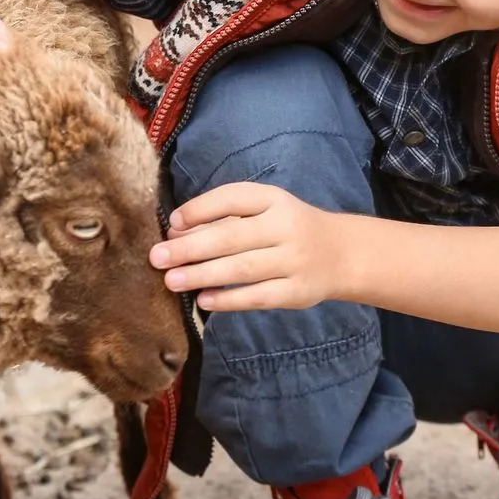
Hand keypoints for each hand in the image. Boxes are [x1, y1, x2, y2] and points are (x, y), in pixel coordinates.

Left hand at [149, 183, 347, 311]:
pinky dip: (229, 300)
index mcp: (275, 199)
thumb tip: (176, 232)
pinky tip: (204, 300)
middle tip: (157, 257)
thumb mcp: (265, 210)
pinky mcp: (297, 292)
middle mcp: (286, 227)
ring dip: (202, 275)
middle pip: (232, 237)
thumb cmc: (288, 228)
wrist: (342, 254)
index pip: (233, 198)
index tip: (172, 223)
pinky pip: (258, 297)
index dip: (200, 209)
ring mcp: (294, 261)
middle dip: (190, 248)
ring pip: (242, 269)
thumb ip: (225, 217)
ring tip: (171, 280)